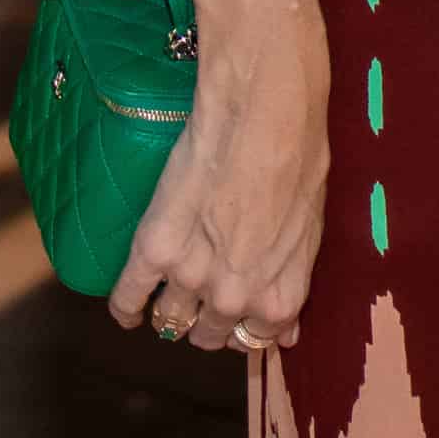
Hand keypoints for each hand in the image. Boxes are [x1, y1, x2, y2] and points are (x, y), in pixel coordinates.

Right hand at [109, 0, 328, 352]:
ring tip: (171, 296)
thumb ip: (295, 272)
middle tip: (208, 293)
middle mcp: (235, 294)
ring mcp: (192, 274)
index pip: (261, 335)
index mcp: (281, 290)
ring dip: (171, 315)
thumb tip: (290, 327)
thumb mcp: (314, 216)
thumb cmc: (301, 147)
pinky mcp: (154, 247)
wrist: (265, 102)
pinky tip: (128, 306)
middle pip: (211, 334)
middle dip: (211, 321)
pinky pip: (127, 295)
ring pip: (171, 322)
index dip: (252, 327)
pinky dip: (125, 305)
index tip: (245, 316)